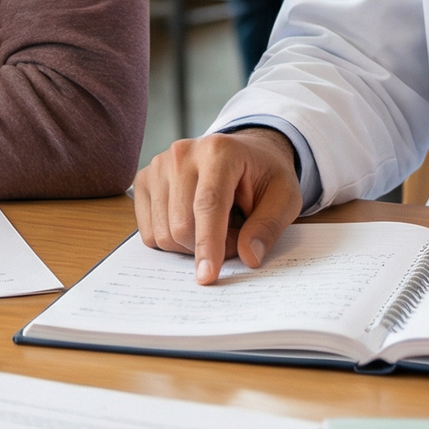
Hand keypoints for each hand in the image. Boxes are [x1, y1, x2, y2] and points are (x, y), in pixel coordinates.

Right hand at [133, 128, 302, 283]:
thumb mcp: (284, 197)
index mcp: (219, 151)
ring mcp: (159, 165)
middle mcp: (182, 153)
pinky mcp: (144, 180)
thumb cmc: (264, 175)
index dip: (208, 244)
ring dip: (192, 245)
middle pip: (181, 225)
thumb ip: (268, 226)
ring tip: (216, 225)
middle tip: (235, 237)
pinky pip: (149, 232)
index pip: (208, 205)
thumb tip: (248, 256)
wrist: (244, 152)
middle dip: (209, 247)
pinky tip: (192, 222)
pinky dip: (173, 240)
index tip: (208, 276)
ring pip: (163, 233)